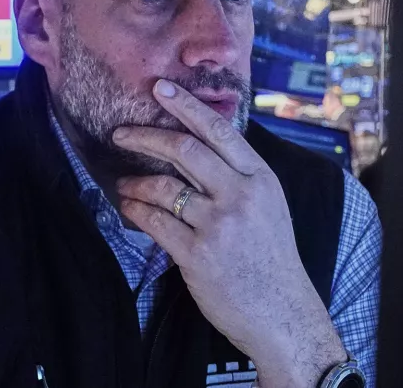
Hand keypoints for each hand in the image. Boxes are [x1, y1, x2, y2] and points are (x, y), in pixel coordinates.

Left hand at [112, 79, 345, 386]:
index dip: (185, 105)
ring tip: (123, 184)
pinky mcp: (197, 254)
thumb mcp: (268, 206)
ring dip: (135, 181)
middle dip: (146, 135)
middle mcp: (241, 195)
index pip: (218, 130)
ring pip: (163, 186)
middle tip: (120, 133)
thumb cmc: (270, 259)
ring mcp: (219, 224)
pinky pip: (155, 221)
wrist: (281, 313)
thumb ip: (238, 176)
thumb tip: (198, 145)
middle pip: (184, 149)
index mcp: (260, 178)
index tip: (159, 88)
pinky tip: (128, 208)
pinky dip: (135, 210)